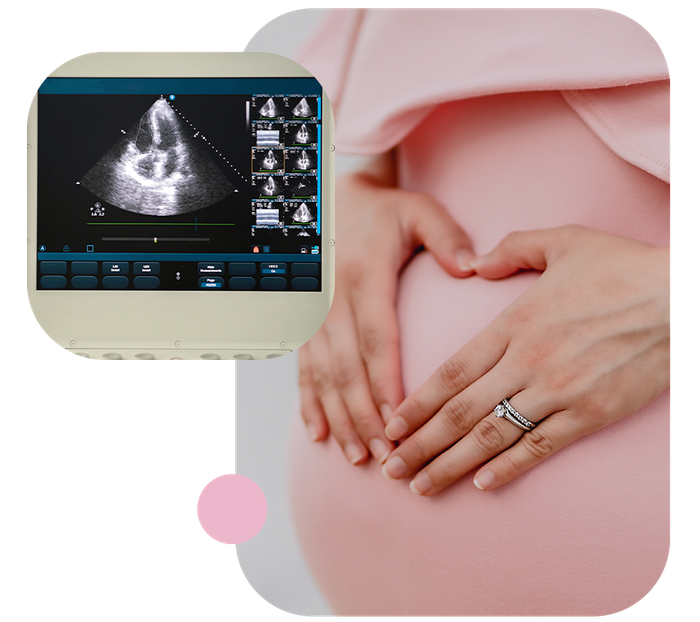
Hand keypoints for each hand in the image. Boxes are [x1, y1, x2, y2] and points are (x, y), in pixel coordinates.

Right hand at [298, 156, 474, 464]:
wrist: (335, 202)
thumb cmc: (384, 212)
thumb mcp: (419, 212)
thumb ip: (447, 237)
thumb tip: (472, 267)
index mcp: (365, 277)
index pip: (376, 338)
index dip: (384, 381)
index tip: (398, 419)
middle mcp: (334, 301)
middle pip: (348, 368)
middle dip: (365, 415)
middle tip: (385, 454)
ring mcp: (315, 315)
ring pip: (324, 376)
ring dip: (340, 418)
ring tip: (358, 455)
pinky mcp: (307, 324)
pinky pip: (305, 369)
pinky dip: (310, 403)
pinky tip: (319, 433)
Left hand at [381, 225, 671, 493]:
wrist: (681, 298)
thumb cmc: (621, 267)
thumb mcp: (562, 241)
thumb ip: (511, 250)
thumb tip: (474, 264)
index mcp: (513, 324)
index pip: (451, 373)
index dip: (417, 404)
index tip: (391, 425)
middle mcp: (527, 362)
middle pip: (461, 413)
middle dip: (420, 444)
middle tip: (390, 467)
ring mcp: (558, 392)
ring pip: (492, 437)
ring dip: (451, 465)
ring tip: (421, 485)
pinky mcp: (590, 414)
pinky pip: (541, 447)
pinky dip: (509, 468)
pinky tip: (482, 486)